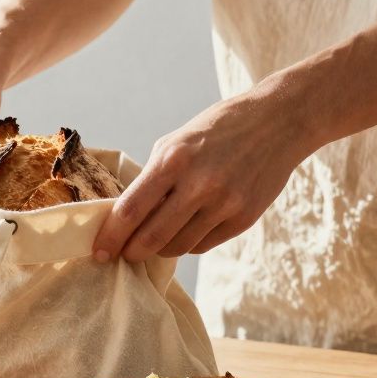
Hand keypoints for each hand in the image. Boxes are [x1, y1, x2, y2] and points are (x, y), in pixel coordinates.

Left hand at [92, 91, 316, 261]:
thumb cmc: (217, 129)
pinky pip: (203, 245)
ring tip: (152, 240)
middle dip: (131, 252)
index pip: (130, 211)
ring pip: (178, 247)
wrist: (278, 122)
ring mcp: (224, 204)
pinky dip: (187, 242)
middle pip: (152, 238)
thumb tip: (124, 215)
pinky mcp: (244, 219)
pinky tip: (184, 231)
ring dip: (159, 249)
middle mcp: (199, 185)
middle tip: (121, 255)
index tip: (98, 252)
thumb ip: (152, 177)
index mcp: (173, 160)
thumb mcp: (176, 142)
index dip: (110, 236)